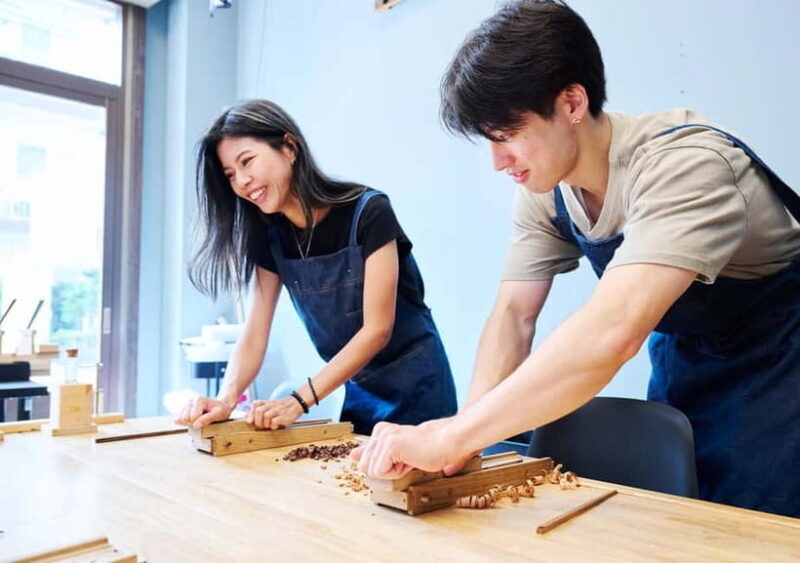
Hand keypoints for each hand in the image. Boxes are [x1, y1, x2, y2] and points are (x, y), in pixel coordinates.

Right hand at [175, 397, 233, 428]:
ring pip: (181, 420)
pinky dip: (187, 423)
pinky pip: (180, 421)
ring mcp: (186, 406)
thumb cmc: (221, 410)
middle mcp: (191, 401)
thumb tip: (195, 425)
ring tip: (201, 419)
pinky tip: (196, 420)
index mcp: (199, 400)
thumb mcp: (219, 414)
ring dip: (191, 423)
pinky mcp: (184, 411)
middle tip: (204, 420)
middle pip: (184, 418)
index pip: (192, 418)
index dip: (199, 422)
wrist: (221, 407)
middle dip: (194, 423)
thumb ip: (207, 419)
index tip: (208, 419)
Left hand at [246, 397, 303, 428]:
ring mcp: (278, 410)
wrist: (297, 403)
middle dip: (258, 420)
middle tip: (261, 425)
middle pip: (259, 411)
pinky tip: (276, 426)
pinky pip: (275, 421)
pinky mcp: (284, 416)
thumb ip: (259, 410)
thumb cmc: (282, 407)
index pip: (255, 404)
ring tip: (269, 426)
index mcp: (267, 403)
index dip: (250, 413)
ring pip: (266, 415)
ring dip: (265, 423)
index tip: (249, 421)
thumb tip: (246, 416)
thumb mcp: (270, 406)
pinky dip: (273, 426)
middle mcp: (271, 405)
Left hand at [350, 418, 472, 478]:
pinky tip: (410, 460)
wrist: (447, 444)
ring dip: (392, 472)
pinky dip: (396, 472)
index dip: (386, 467)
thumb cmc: (428, 450)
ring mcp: (384, 436)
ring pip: (372, 470)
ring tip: (409, 459)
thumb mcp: (396, 453)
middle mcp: (380, 430)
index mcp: (380, 430)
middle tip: (407, 460)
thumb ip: (373, 453)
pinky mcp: (390, 445)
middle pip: (365, 466)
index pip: (365, 461)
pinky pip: (381, 472)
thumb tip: (352, 456)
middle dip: (386, 470)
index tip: (403, 458)